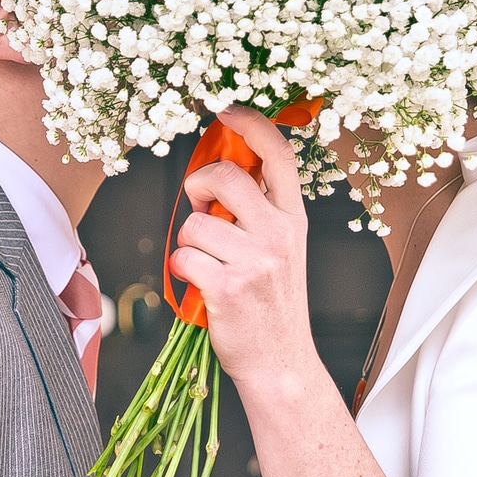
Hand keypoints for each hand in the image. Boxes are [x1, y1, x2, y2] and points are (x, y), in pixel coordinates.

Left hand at [169, 106, 321, 394]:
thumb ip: (258, 212)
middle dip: (198, 185)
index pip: (278, 155)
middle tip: (200, 207)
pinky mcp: (227, 287)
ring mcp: (255, 260)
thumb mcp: (281, 251)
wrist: (281, 364)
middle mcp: (279, 234)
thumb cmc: (272, 306)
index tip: (226, 112)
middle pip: (225, 176)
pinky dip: (183, 270)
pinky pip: (183, 256)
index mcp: (293, 219)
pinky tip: (201, 287)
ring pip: (194, 222)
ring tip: (209, 266)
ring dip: (189, 243)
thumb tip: (218, 176)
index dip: (251, 124)